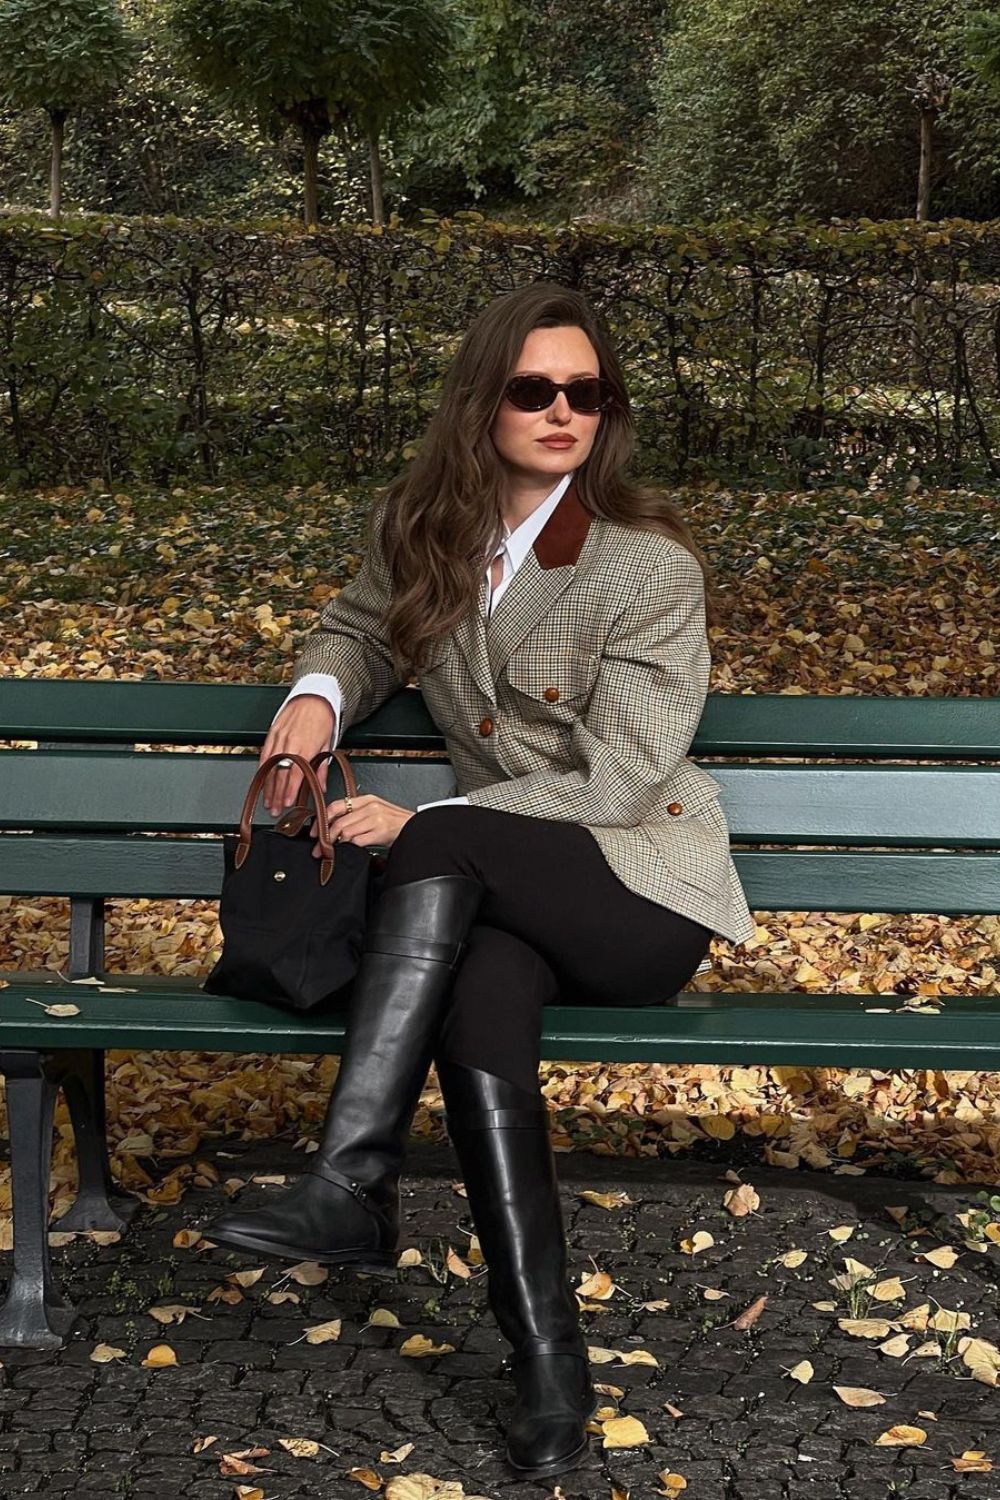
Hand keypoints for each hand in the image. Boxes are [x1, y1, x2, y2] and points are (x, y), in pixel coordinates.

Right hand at [260, 695, 335, 815]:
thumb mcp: (327, 745)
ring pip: (269, 767)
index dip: (289, 790)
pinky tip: (262, 782)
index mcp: (306, 747)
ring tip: (267, 802)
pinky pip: (264, 756)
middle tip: (275, 810)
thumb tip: (321, 787)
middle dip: (276, 795)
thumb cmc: (322, 720)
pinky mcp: (272, 734)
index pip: (295, 774)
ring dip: (267, 786)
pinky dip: (262, 771)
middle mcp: (290, 743)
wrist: (313, 698)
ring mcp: (279, 738)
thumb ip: (322, 768)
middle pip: (280, 774)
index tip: (286, 803)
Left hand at [314, 794, 413, 852]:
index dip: (322, 820)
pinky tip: (350, 850)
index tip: (316, 832)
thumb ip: (357, 815)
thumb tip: (334, 826)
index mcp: (367, 799)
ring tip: (335, 851)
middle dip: (326, 838)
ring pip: (345, 832)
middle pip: (338, 822)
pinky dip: (350, 847)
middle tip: (320, 848)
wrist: (417, 828)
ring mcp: (375, 818)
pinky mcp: (380, 831)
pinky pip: (357, 841)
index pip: (336, 806)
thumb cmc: (397, 823)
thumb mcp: (376, 812)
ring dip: (337, 844)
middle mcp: (370, 807)